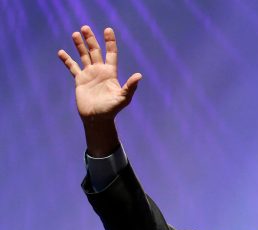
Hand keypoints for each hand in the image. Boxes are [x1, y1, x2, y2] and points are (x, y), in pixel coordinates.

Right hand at [57, 26, 141, 154]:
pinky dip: (67, 60)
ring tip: (75, 34)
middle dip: (91, 40)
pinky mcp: (80, 80)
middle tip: (85, 28)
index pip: (111, 54)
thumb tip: (139, 76)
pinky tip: (61, 52)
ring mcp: (89, 75)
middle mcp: (100, 71)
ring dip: (80, 45)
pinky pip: (72, 67)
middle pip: (95, 51)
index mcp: (110, 73)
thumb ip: (130, 86)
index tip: (108, 30)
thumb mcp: (123, 98)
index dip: (110, 42)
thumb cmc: (111, 109)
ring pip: (84, 56)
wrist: (97, 118)